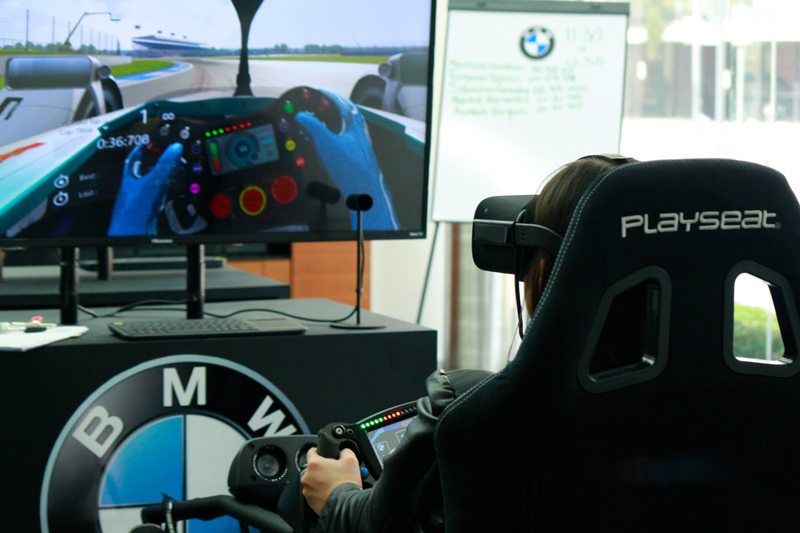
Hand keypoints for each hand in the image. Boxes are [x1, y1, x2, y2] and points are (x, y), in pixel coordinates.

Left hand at [108, 142, 182, 235]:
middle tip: (165, 152)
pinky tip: (171, 188)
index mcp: (130, 177)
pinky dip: (166, 189)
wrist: (133, 235)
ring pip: (154, 182)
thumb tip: (174, 148)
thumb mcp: (151, 184)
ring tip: (173, 166)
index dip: (140, 148)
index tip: (147, 140)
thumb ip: (163, 166)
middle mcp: (135, 187)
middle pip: (146, 169)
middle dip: (156, 160)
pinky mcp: (150, 209)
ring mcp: (142, 198)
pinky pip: (160, 195)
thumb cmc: (132, 211)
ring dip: (163, 175)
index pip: (133, 158)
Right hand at [296, 91, 398, 230]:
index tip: (322, 92)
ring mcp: (362, 146)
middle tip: (327, 103)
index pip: (344, 104)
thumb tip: (303, 116)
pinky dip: (341, 136)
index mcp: (355, 125)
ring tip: (330, 121)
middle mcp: (361, 133)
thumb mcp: (326, 143)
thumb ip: (314, 127)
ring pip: (352, 127)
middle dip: (338, 106)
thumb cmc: (350, 167)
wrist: (365, 190)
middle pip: (351, 114)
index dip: (332, 96)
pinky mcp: (360, 157)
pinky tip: (335, 144)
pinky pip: (350, 140)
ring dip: (341, 121)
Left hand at [301, 447, 361, 514]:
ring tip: (333, 485)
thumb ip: (345, 451)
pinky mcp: (310, 502)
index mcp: (314, 464)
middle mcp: (307, 477)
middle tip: (333, 472)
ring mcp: (307, 491)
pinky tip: (331, 493)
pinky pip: (314, 494)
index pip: (311, 452)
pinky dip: (321, 493)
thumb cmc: (346, 483)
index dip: (319, 451)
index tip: (323, 454)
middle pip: (313, 469)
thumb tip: (343, 451)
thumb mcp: (351, 460)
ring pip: (313, 482)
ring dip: (321, 482)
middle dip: (322, 469)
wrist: (346, 506)